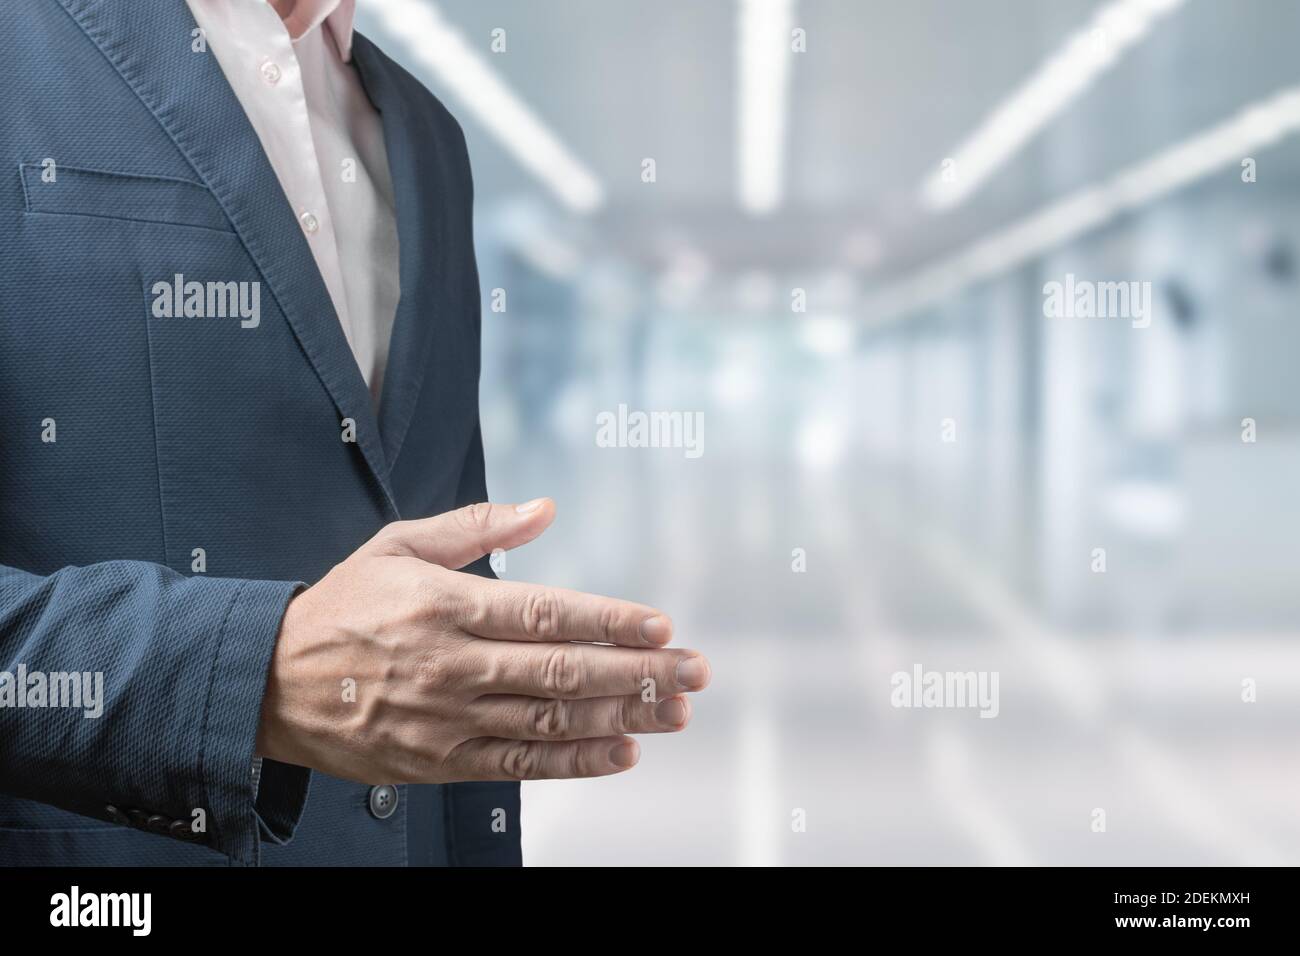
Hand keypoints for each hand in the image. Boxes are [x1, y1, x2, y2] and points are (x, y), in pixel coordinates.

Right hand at [255, 499, 709, 783]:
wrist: (268, 682)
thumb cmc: (341, 605)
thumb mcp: (399, 544)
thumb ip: (477, 525)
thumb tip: (545, 508)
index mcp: (447, 605)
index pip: (548, 612)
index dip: (611, 621)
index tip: (661, 625)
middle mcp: (453, 665)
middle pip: (564, 671)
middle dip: (639, 673)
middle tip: (695, 672)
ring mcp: (448, 720)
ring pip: (551, 722)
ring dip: (622, 717)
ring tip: (676, 712)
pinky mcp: (440, 761)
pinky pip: (519, 766)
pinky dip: (574, 762)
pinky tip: (621, 753)